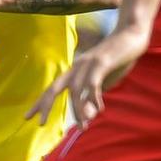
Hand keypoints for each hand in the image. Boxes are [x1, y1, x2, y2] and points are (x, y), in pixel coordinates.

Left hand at [28, 24, 150, 126]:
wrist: (131, 34)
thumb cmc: (118, 59)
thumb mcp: (104, 83)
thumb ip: (93, 100)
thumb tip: (86, 118)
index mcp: (75, 71)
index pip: (52, 88)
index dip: (40, 103)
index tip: (28, 117)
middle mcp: (77, 66)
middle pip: (55, 87)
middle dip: (46, 105)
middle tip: (40, 123)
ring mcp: (88, 63)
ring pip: (75, 90)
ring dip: (78, 110)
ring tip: (83, 127)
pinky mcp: (101, 62)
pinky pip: (92, 84)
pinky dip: (94, 98)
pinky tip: (100, 109)